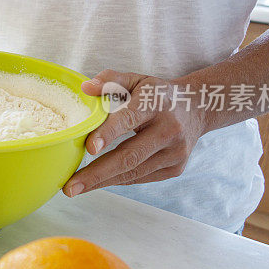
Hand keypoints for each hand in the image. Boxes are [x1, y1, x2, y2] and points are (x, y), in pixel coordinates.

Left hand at [63, 70, 207, 196]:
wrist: (197, 108)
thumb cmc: (157, 94)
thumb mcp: (136, 80)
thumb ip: (111, 80)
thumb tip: (85, 88)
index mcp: (156, 104)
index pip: (130, 119)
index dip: (109, 133)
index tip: (89, 148)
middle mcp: (169, 130)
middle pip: (130, 156)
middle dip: (97, 173)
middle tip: (70, 186)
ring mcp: (175, 152)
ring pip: (133, 172)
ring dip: (103, 182)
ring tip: (76, 188)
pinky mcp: (175, 168)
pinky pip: (141, 178)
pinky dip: (117, 180)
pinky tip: (98, 182)